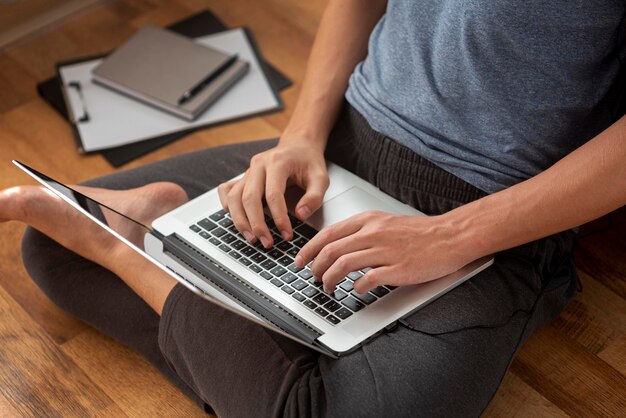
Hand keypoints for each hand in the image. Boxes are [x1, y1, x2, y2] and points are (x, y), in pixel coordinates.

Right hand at [218, 139, 328, 247]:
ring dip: (240, 221)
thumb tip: (300, 215)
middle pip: (249, 198)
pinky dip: (228, 207)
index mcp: (278, 162)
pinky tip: (238, 220)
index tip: (287, 234)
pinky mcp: (243, 177)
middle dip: (257, 224)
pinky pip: (227, 192)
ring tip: (252, 239)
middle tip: (267, 242)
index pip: (273, 194)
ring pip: (234, 197)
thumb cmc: (308, 162)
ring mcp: (248, 171)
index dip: (279, 218)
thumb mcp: (321, 177)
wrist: (298, 145)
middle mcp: (258, 165)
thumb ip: (314, 197)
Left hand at [295, 210, 473, 292]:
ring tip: (327, 287)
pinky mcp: (398, 269)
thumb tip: (336, 245)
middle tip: (311, 276)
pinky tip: (355, 290)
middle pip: (331, 250)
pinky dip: (356, 287)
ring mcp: (385, 251)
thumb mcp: (384, 221)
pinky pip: (369, 279)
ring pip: (344, 265)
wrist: (450, 236)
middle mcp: (373, 233)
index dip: (309, 249)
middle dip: (315, 266)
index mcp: (368, 220)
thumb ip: (361, 231)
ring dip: (330, 279)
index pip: (328, 233)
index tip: (301, 259)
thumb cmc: (419, 232)